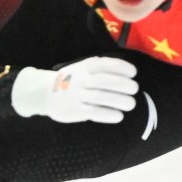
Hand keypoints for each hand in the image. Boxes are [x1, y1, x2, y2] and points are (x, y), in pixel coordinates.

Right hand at [10, 57, 138, 123]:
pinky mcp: (75, 110)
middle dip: (123, 85)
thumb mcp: (83, 68)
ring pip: (101, 97)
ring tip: (130, 104)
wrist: (46, 94)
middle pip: (105, 81)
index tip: (133, 73)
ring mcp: (77, 95)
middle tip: (134, 89)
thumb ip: (100, 68)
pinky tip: (118, 116)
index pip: (105, 64)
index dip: (121, 67)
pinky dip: (108, 114)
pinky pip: (93, 112)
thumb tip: (127, 72)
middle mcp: (81, 79)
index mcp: (85, 67)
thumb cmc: (73, 80)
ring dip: (119, 100)